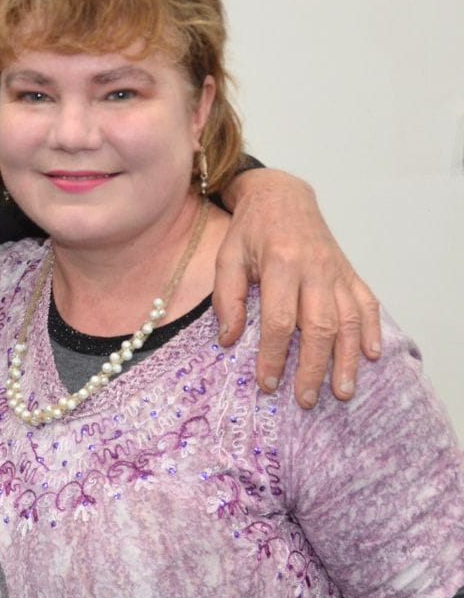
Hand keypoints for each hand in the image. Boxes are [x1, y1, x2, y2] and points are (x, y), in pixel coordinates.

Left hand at [215, 168, 380, 406]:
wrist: (282, 197)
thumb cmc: (249, 232)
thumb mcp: (227, 258)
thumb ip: (226, 299)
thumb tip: (229, 341)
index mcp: (280, 264)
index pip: (279, 319)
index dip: (273, 355)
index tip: (267, 383)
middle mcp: (315, 269)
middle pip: (319, 326)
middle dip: (313, 367)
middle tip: (305, 400)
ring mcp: (337, 271)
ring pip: (348, 320)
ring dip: (347, 360)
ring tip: (343, 392)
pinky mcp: (350, 272)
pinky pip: (366, 303)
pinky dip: (371, 330)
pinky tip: (370, 355)